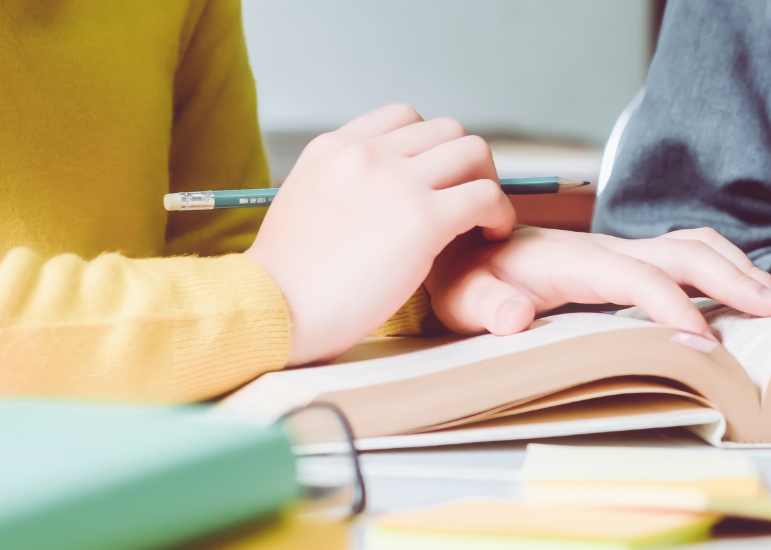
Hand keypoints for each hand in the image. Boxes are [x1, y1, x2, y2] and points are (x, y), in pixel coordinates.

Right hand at [246, 104, 514, 365]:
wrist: (272, 309)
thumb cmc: (287, 278)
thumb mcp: (305, 203)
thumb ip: (342, 185)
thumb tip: (374, 194)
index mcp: (335, 146)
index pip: (404, 117)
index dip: (431, 147)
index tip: (436, 180)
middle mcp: (367, 153)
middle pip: (447, 130)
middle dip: (466, 164)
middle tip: (467, 202)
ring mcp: (397, 182)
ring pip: (474, 152)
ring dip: (486, 183)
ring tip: (482, 220)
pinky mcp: (423, 219)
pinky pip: (486, 197)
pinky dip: (498, 214)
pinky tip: (489, 236)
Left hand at [426, 227, 770, 337]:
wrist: (459, 247)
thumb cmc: (464, 278)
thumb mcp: (460, 297)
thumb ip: (486, 305)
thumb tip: (517, 316)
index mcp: (574, 259)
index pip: (637, 278)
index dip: (672, 307)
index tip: (704, 344)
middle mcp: (607, 249)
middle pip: (686, 253)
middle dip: (736, 280)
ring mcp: (621, 253)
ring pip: (695, 248)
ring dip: (741, 271)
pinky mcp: (627, 262)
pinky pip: (687, 257)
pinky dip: (727, 269)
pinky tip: (749, 291)